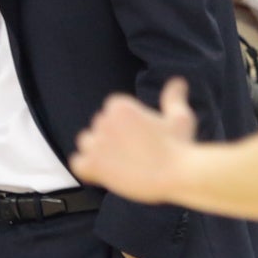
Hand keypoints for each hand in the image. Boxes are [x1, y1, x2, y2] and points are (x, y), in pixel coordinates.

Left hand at [71, 78, 198, 203]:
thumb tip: (178, 81)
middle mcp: (104, 121)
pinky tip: (103, 174)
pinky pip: (77, 163)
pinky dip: (87, 168)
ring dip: (98, 151)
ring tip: (120, 162)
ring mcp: (97, 144)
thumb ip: (172, 98)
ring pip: (87, 142)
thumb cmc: (179, 145)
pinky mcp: (93, 165)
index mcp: (119, 106)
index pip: (112, 111)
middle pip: (99, 127)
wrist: (176, 175)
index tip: (140, 137)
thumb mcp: (179, 116)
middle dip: (113, 138)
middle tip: (134, 153)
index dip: (125, 125)